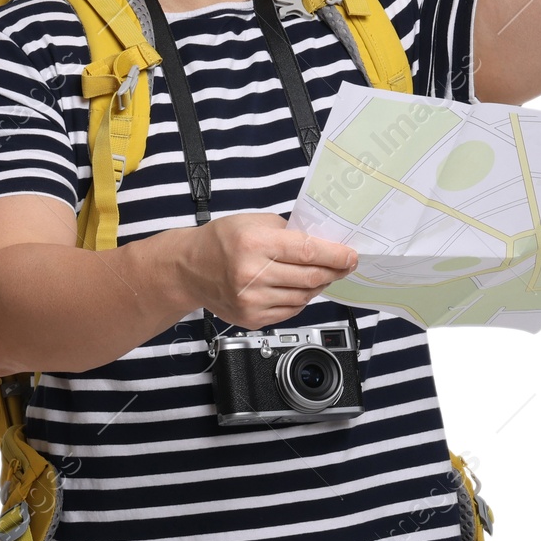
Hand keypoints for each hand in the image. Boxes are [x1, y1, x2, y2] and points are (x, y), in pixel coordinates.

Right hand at [178, 212, 359, 329]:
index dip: (335, 255)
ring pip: (304, 296)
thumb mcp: (253, 222)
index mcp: (254, 243)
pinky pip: (291, 310)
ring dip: (318, 285)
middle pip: (310, 277)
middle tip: (344, 265)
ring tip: (319, 274)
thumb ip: (288, 231)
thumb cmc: (221, 241)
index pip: (308, 250)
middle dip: (334, 271)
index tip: (351, 256)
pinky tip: (297, 288)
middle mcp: (252, 274)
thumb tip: (323, 243)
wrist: (189, 270)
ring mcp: (251, 300)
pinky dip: (301, 299)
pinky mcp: (252, 319)